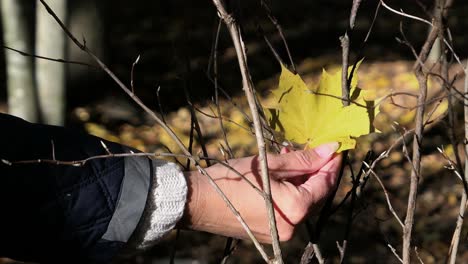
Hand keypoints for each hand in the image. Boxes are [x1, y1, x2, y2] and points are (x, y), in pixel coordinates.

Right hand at [181, 142, 341, 242]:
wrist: (199, 202)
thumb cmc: (232, 179)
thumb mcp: (268, 164)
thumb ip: (302, 159)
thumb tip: (330, 150)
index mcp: (295, 208)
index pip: (324, 184)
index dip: (331, 165)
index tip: (335, 148)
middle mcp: (292, 227)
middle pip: (314, 196)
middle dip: (316, 172)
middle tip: (312, 150)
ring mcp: (281, 234)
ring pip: (301, 203)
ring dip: (300, 181)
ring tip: (290, 158)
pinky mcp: (270, 234)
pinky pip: (288, 211)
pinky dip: (289, 193)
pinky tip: (281, 176)